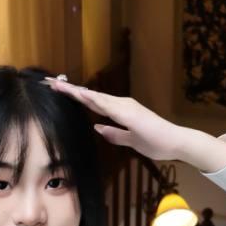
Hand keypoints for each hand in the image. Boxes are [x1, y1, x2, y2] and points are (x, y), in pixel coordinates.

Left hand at [43, 77, 183, 161]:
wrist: (174, 142)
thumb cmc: (156, 142)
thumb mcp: (129, 141)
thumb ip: (114, 134)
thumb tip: (97, 128)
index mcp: (120, 111)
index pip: (92, 103)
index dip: (75, 97)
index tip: (59, 92)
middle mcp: (120, 105)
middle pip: (90, 96)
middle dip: (70, 90)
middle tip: (50, 82)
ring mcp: (125, 106)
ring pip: (95, 97)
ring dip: (76, 91)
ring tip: (58, 85)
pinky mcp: (129, 112)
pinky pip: (106, 105)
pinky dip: (92, 99)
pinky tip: (80, 94)